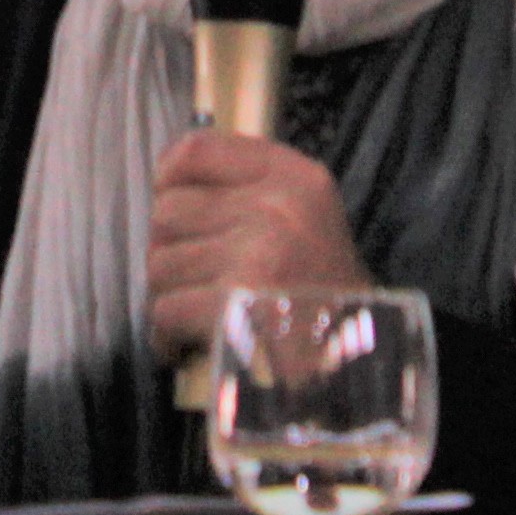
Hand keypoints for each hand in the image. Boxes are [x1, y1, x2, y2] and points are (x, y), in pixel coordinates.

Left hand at [143, 131, 367, 356]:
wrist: (355, 364)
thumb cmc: (325, 299)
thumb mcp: (307, 222)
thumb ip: (252, 195)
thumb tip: (170, 191)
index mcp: (296, 178)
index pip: (200, 150)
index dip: (169, 177)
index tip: (167, 202)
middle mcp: (278, 206)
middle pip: (169, 211)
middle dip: (168, 252)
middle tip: (190, 281)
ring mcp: (257, 253)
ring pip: (160, 263)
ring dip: (168, 297)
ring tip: (195, 316)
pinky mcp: (235, 303)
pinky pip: (164, 310)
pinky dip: (167, 335)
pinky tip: (188, 344)